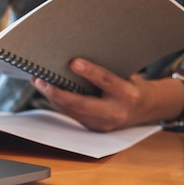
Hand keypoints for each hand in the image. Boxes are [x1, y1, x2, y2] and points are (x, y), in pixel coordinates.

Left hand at [31, 58, 183, 131]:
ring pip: (73, 111)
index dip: (90, 72)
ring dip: (52, 97)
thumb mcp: (127, 74)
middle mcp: (115, 112)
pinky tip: (48, 91)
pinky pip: (73, 115)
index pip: (106, 81)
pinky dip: (59, 102)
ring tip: (38, 82)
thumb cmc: (133, 85)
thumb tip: (76, 56)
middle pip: (82, 104)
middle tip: (40, 80)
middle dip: (58, 93)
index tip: (73, 62)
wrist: (146, 110)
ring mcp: (103, 124)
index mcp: (128, 95)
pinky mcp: (94, 128)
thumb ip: (107, 69)